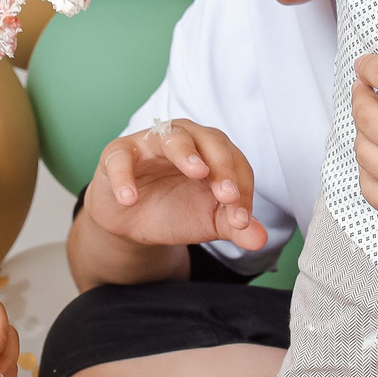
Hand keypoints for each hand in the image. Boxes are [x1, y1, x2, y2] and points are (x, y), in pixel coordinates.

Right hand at [89, 118, 267, 251]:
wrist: (132, 221)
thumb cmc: (174, 210)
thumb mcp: (208, 221)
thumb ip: (234, 226)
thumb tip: (259, 239)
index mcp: (213, 152)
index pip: (235, 163)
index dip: (242, 190)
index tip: (241, 221)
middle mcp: (186, 139)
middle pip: (210, 141)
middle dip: (222, 167)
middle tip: (228, 195)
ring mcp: (151, 143)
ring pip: (171, 137)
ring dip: (186, 154)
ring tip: (197, 172)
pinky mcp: (118, 154)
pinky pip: (121, 159)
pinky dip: (124, 177)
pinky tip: (130, 199)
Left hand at [349, 43, 377, 238]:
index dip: (371, 66)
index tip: (367, 64)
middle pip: (366, 115)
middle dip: (360, 95)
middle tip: (364, 87)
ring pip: (364, 153)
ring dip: (361, 130)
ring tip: (372, 119)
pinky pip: (374, 194)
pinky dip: (366, 173)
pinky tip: (376, 159)